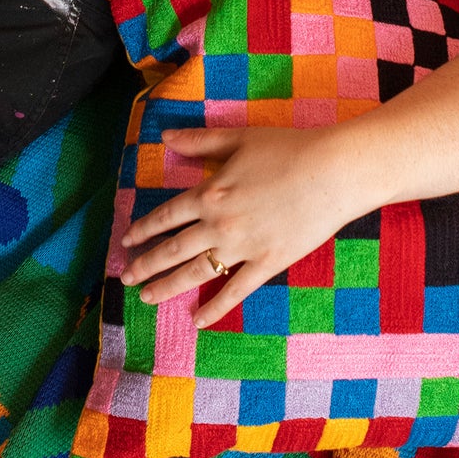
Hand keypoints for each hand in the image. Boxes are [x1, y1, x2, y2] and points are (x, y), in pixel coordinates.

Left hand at [119, 127, 369, 328]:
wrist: (333, 171)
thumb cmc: (289, 149)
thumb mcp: (239, 139)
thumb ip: (200, 141)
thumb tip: (164, 137)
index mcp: (210, 193)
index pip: (166, 215)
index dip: (143, 229)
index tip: (126, 240)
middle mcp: (219, 223)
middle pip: (172, 249)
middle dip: (145, 264)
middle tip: (125, 277)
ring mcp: (242, 247)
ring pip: (195, 273)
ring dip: (167, 287)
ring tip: (146, 298)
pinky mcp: (267, 263)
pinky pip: (234, 291)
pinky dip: (215, 308)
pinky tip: (197, 321)